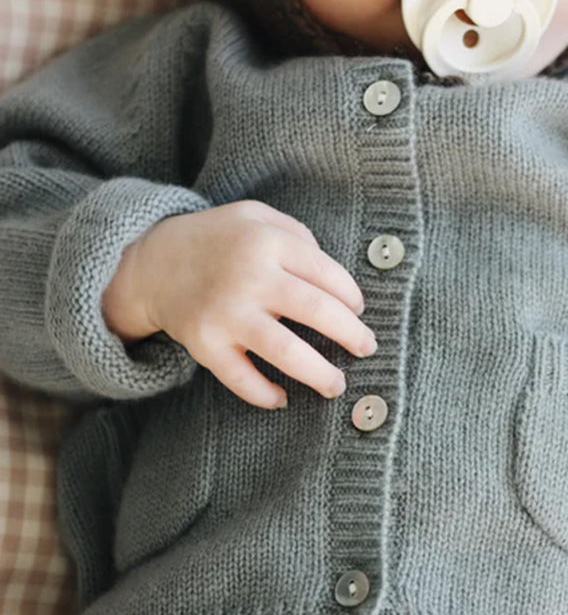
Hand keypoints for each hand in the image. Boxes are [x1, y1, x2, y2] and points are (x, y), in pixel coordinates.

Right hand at [102, 200, 375, 407]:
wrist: (152, 261)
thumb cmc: (219, 240)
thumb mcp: (256, 217)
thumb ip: (298, 236)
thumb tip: (337, 280)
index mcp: (267, 242)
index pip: (327, 274)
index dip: (351, 297)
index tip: (358, 312)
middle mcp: (249, 277)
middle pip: (318, 311)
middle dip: (351, 335)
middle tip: (367, 348)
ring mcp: (225, 313)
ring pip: (286, 351)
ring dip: (320, 374)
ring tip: (337, 385)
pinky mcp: (204, 343)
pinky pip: (240, 378)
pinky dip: (264, 394)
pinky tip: (282, 398)